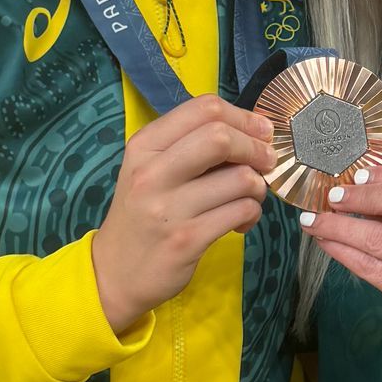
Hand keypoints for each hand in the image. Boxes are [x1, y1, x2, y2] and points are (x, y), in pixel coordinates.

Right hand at [90, 94, 274, 334]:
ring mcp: (169, 208)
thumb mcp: (150, 170)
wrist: (114, 272)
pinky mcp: (187, 240)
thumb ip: (190, 146)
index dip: (243, 117)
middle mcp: (152, 173)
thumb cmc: (140, 215)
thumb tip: (252, 131)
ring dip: (258, 186)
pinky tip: (241, 221)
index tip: (260, 131)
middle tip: (266, 161)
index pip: (203, 109)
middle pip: (220, 137)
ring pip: (240, 178)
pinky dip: (252, 213)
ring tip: (249, 198)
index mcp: (144, 146)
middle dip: (256, 147)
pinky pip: (240, 211)